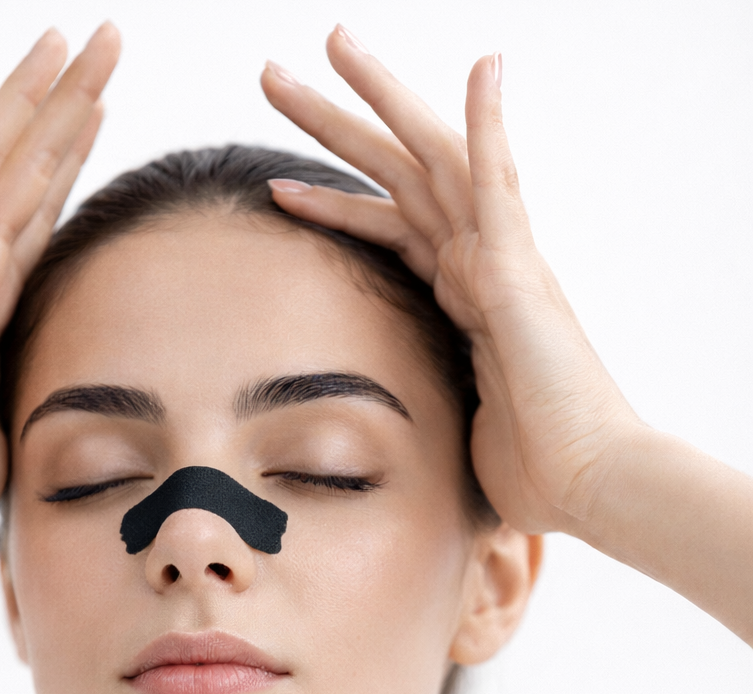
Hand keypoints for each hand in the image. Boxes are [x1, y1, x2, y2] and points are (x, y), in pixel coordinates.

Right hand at [0, 23, 119, 549]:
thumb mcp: (13, 421)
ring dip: (27, 98)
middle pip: (29, 167)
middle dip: (71, 101)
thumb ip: (32, 388)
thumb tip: (61, 400)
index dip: (71, 154)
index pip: (41, 209)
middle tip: (107, 42)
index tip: (101, 106)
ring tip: (63, 38)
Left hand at [260, 27, 639, 534]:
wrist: (584, 485)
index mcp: (458, 299)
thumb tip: (383, 438)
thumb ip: (422, 402)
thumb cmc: (527, 467)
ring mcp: (498, 263)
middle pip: (393, 176)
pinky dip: (490, 125)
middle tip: (274, 76)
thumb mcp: (448, 426)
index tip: (278, 185)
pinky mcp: (519, 274)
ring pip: (429, 160)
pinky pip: (500, 186)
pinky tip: (482, 69)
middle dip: (333, 125)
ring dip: (379, 100)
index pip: (386, 230)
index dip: (332, 203)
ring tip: (330, 42)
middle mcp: (476, 266)